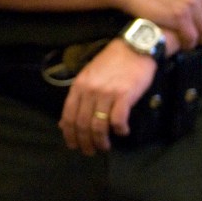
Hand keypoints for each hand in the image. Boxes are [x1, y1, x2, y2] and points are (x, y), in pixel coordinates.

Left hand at [58, 40, 157, 154]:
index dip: (70, 135)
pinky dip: (119, 130)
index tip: (74, 145)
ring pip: (98, 125)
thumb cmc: (113, 62)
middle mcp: (90, 91)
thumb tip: (66, 121)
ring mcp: (107, 93)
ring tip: (105, 146)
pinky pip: (118, 119)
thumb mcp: (90, 76)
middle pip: (82, 124)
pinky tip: (123, 132)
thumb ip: (79, 97)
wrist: (135, 48)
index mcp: (79, 86)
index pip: (68, 116)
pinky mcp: (124, 96)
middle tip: (91, 152)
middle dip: (85, 142)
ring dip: (101, 140)